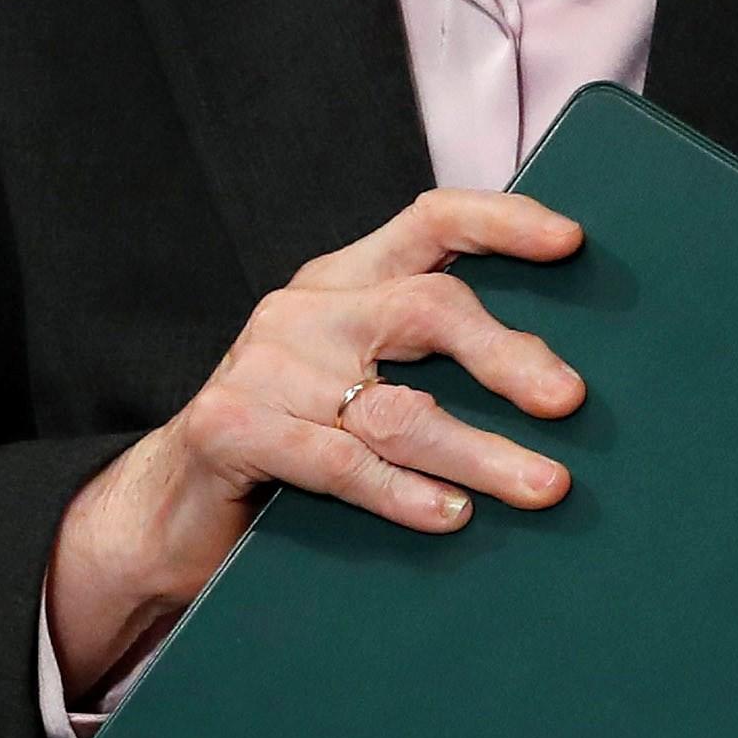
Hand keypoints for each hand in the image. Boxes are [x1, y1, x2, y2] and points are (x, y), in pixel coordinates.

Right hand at [43, 189, 587, 705]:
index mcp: (342, 282)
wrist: (166, 513)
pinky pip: (337, 462)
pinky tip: (451, 515)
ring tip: (541, 486)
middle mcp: (304, 310)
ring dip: (478, 452)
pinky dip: (401, 493)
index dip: (502, 222)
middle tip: (568, 402)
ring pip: (395, 407)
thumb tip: (554, 388)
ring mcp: (262, 366)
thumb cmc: (289, 450)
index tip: (570, 241)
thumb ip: (423, 366)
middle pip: (427, 309)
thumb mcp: (353, 388)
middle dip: (508, 356)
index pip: (429, 221)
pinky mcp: (228, 428)